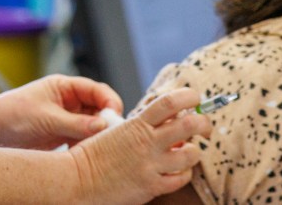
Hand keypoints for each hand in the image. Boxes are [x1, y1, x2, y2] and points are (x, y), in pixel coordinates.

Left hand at [0, 74, 123, 148]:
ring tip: (96, 150)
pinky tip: (84, 157)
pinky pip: (82, 140)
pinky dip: (86, 147)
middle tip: (110, 139)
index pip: (98, 91)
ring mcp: (66, 119)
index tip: (114, 119)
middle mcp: (69, 101)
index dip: (110, 103)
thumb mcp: (46, 119)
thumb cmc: (11, 115)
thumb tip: (104, 125)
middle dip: (106, 123)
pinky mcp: (61, 135)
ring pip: (93, 127)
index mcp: (65, 87)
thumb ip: (76, 123)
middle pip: (99, 110)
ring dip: (97, 138)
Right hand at [68, 87, 211, 203]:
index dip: (189, 96)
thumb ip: (141, 126)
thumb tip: (170, 123)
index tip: (195, 98)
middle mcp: (146, 142)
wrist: (77, 180)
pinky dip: (184, 173)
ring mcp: (150, 165)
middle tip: (204, 127)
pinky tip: (177, 171)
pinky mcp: (151, 186)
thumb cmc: (94, 154)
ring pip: (192, 154)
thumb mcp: (115, 131)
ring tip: (188, 152)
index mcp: (136, 124)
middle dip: (204, 123)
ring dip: (194, 152)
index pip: (169, 101)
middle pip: (190, 124)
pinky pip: (181, 178)